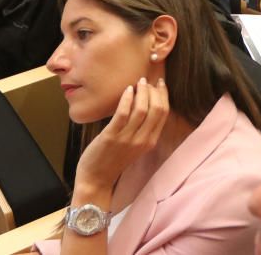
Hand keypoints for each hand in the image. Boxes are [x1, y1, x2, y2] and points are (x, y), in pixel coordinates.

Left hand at [75, 77, 168, 191]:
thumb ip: (143, 129)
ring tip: (138, 83)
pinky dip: (126, 99)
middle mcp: (142, 140)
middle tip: (147, 81)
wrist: (96, 179)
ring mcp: (127, 139)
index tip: (160, 84)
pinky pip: (123, 114)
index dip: (164, 95)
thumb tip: (145, 104)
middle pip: (157, 110)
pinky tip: (126, 90)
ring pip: (142, 110)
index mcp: (150, 141)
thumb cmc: (114, 160)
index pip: (164, 113)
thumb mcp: (135, 146)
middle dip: (154, 91)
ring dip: (142, 92)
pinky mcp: (111, 137)